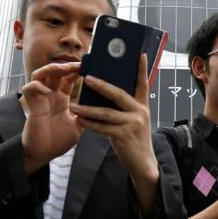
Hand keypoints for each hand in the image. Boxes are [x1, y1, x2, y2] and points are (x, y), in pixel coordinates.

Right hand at [20, 62, 82, 173]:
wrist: (44, 155)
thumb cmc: (58, 141)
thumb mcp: (78, 126)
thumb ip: (85, 115)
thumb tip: (101, 107)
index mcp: (62, 99)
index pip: (67, 78)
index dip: (76, 71)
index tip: (88, 67)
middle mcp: (51, 96)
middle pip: (54, 72)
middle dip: (66, 66)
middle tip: (78, 65)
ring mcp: (41, 99)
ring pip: (39, 74)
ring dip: (50, 69)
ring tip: (63, 69)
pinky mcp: (32, 106)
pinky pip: (28, 89)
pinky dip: (35, 86)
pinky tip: (46, 90)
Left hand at [70, 54, 158, 186]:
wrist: (143, 164)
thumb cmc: (134, 140)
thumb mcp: (133, 121)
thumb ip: (124, 108)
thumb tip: (105, 95)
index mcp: (142, 106)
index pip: (143, 84)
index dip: (142, 69)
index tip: (140, 54)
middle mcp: (140, 112)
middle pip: (118, 94)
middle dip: (102, 85)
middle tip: (87, 77)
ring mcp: (133, 123)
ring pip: (106, 112)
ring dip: (88, 109)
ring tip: (74, 105)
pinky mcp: (124, 136)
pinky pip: (103, 128)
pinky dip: (90, 124)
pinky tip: (80, 121)